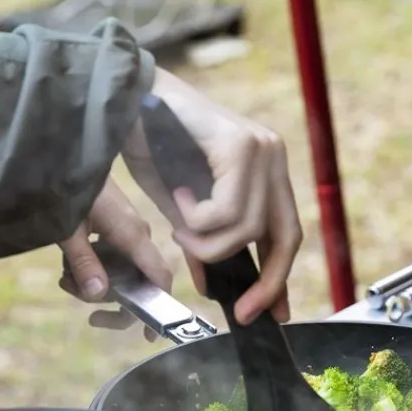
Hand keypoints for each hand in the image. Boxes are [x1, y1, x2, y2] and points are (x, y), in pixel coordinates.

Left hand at [58, 177, 171, 337]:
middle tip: (70, 290)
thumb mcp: (67, 228)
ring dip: (91, 282)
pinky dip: (90, 268)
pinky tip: (67, 264)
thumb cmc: (65, 185)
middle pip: (135, 284)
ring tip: (63, 275)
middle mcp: (137, 236)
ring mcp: (127, 234)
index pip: (159, 276)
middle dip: (104, 296)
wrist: (63, 154)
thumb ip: (83, 262)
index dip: (158, 307)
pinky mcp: (116, 230)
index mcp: (132, 234)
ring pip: (119, 275)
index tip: (148, 335)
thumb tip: (99, 296)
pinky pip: (111, 261)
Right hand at [121, 69, 302, 325]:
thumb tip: (213, 285)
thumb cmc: (149, 144)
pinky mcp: (240, 146)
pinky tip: (179, 197)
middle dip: (266, 281)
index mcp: (266, 170)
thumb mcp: (182, 208)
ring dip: (208, 244)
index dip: (279, 278)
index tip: (273, 312)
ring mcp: (260, 149)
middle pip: (285, 237)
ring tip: (179, 227)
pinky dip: (199, 220)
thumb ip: (205, 242)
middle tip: (237, 308)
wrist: (124, 98)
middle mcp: (271, 156)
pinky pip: (228, 211)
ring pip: (249, 229)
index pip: (286, 234)